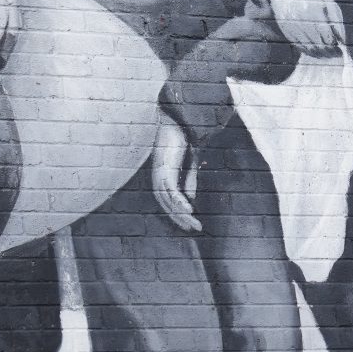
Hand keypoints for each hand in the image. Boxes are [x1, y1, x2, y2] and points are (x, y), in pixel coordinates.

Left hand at [150, 112, 199, 232]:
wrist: (178, 122)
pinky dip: (180, 201)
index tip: (190, 226)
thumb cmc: (182, 141)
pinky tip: (190, 210)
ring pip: (169, 202)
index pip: (168, 203)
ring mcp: (160, 175)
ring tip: (194, 224)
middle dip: (181, 219)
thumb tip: (190, 200)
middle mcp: (157, 179)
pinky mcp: (165, 170)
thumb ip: (188, 182)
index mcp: (161, 179)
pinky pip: (172, 191)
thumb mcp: (188, 166)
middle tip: (195, 229)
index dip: (179, 215)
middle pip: (167, 206)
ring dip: (182, 214)